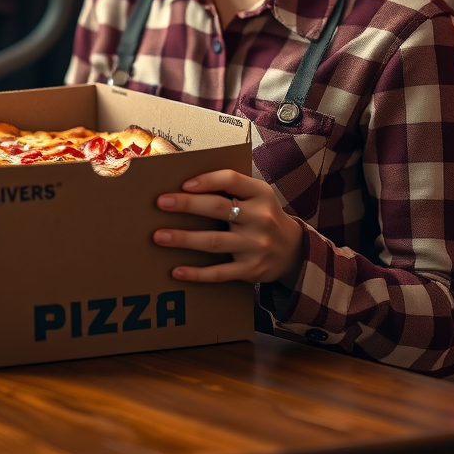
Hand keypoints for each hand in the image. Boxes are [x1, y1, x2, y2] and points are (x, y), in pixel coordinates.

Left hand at [153, 169, 303, 286]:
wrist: (294, 250)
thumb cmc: (262, 215)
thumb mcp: (257, 195)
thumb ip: (230, 188)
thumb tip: (184, 185)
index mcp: (260, 193)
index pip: (231, 180)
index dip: (206, 180)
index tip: (183, 183)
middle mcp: (260, 218)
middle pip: (217, 208)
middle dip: (187, 205)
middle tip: (161, 203)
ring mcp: (256, 245)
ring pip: (214, 241)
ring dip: (184, 239)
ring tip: (159, 236)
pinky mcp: (251, 270)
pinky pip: (220, 273)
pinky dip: (197, 273)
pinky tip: (177, 270)